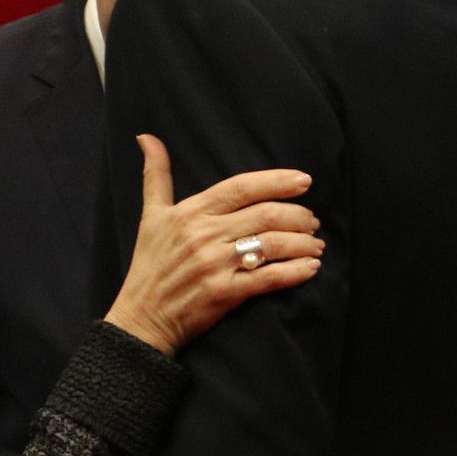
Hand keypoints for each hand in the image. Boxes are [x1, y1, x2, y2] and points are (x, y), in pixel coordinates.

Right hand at [103, 134, 322, 356]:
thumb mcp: (149, 216)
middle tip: (313, 221)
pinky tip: (310, 268)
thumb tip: (145, 136)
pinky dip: (295, 271)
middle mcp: (203, 235)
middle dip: (299, 215)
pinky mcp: (224, 293)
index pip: (241, 187)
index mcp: (190, 212)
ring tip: (316, 245)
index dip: (277, 181)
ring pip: (272, 244)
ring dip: (303, 243)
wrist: (140, 318)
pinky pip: (269, 278)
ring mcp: (214, 264)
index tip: (304, 180)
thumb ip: (155, 175)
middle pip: (265, 215)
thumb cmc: (148, 265)